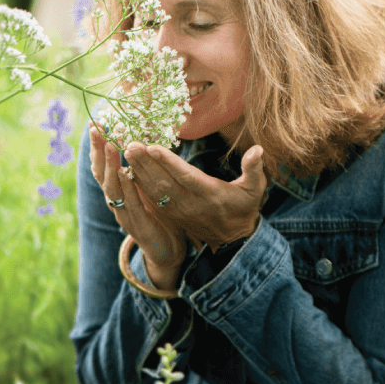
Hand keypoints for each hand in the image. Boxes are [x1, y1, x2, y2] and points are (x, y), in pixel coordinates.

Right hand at [88, 121, 188, 276]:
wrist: (167, 252)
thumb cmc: (158, 217)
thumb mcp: (146, 189)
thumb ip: (139, 171)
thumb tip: (137, 143)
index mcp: (118, 192)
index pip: (103, 165)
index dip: (98, 146)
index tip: (95, 123)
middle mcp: (116, 202)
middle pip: (102, 174)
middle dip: (99, 150)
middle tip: (96, 128)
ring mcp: (125, 215)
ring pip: (112, 189)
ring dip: (110, 166)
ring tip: (110, 145)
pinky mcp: (139, 228)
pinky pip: (131, 205)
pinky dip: (127, 189)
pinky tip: (125, 174)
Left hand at [122, 140, 267, 253]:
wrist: (232, 239)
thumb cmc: (244, 207)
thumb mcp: (255, 190)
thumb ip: (255, 169)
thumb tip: (257, 150)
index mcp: (211, 194)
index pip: (187, 177)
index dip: (169, 163)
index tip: (153, 147)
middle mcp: (191, 203)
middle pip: (165, 182)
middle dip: (146, 163)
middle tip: (131, 144)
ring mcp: (179, 209)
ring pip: (156, 189)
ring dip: (140, 170)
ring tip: (127, 150)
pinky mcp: (171, 213)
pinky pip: (153, 197)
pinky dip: (140, 183)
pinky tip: (128, 168)